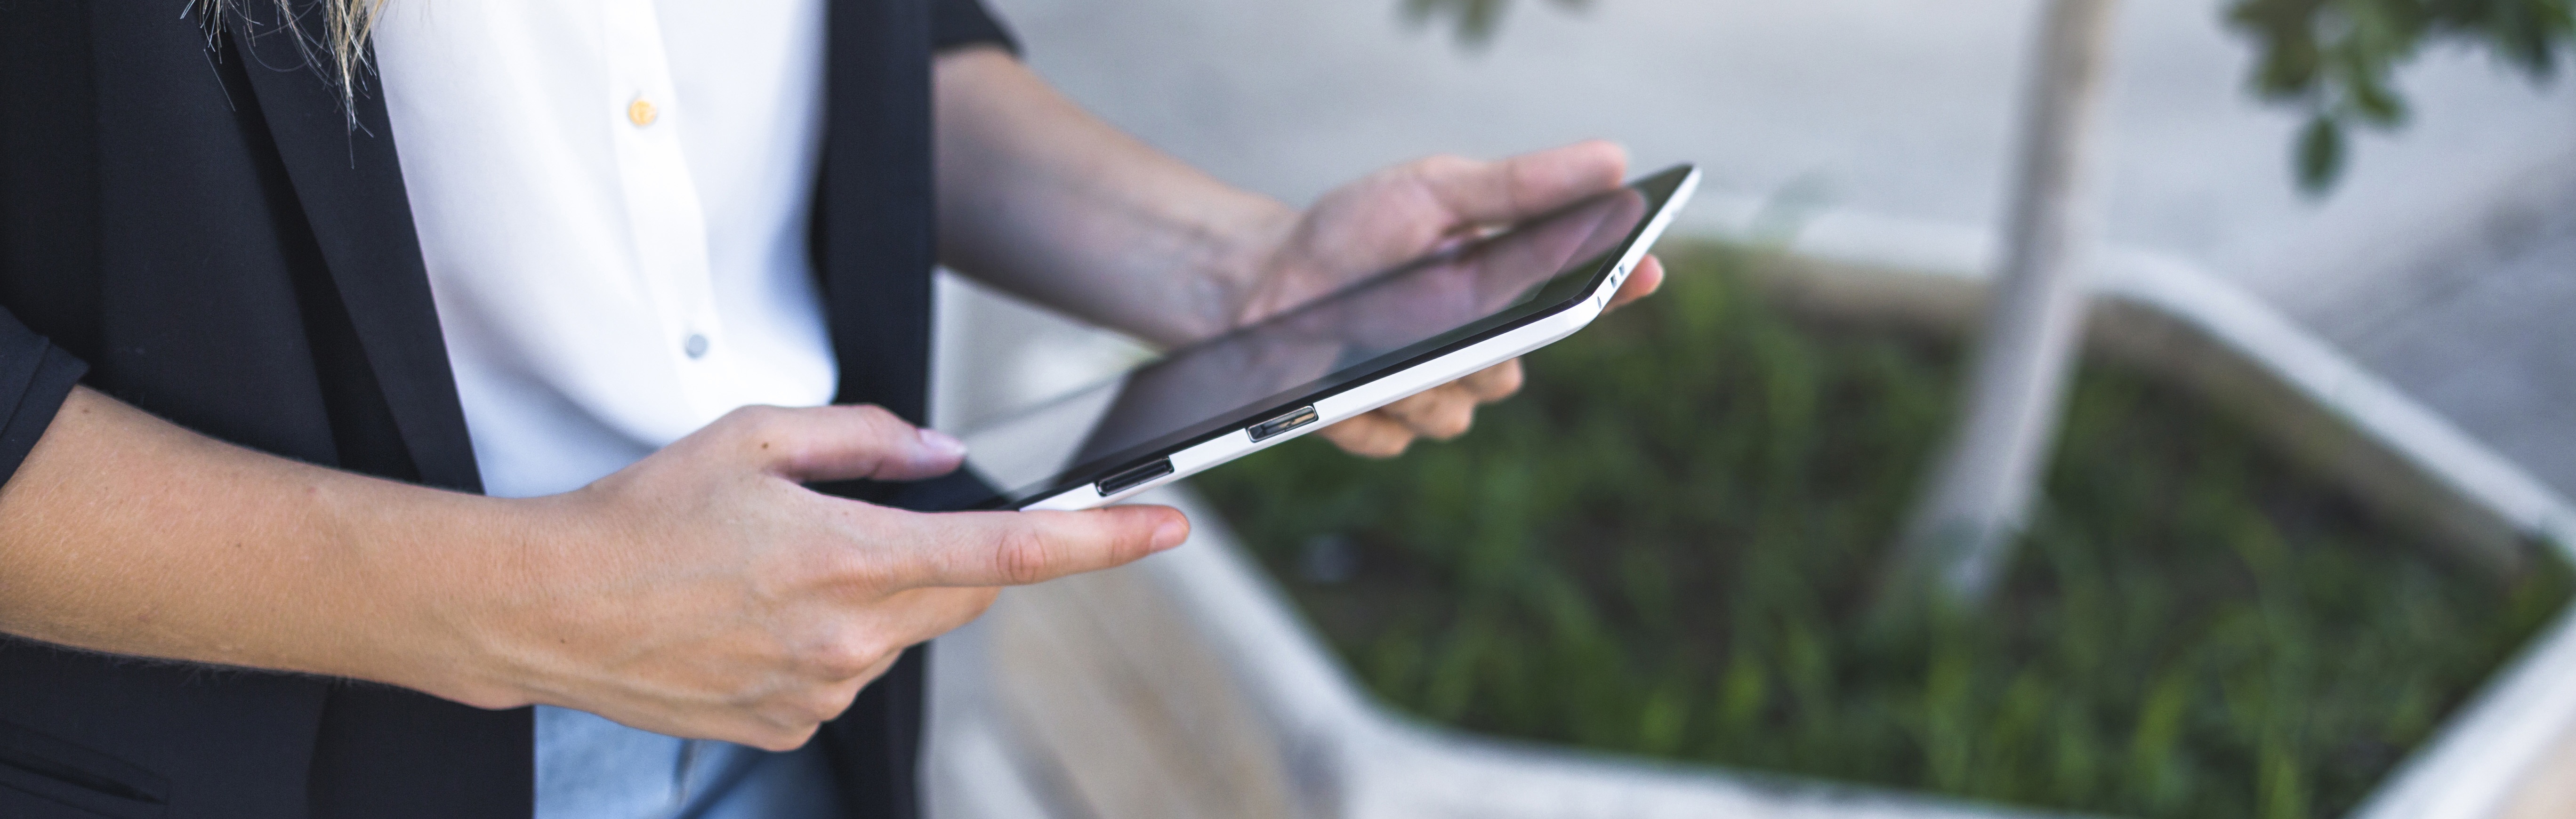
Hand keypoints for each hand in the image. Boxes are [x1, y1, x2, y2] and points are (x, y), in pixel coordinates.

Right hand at [432, 405, 1186, 749]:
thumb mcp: (753, 437)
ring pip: (906, 631)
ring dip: (880, 593)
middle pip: (969, 591)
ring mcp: (823, 691)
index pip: (1011, 551)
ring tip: (780, 567)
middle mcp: (849, 637)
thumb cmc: (641, 515)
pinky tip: (759, 613)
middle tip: (881, 519)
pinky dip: (834, 636)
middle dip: (956, 552)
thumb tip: (945, 459)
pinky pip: (853, 672)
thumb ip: (868, 441)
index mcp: (849, 558)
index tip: (1167, 527)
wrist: (548, 610)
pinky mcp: (794, 726)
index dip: (1102, 541)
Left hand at [1235, 140, 1666, 456]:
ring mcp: (1430, 395)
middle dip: (1473, 347)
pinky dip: (1362, 408)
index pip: (1581, 296)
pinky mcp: (1381, 430)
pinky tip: (1337, 379)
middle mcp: (1476, 350)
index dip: (1620, 285)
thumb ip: (1519, 187)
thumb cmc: (1352, 232)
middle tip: (1435, 309)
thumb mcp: (1433, 192)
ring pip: (1455, 415)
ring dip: (1413, 379)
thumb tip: (1614, 160)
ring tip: (1366, 339)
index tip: (1644, 269)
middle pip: (1511, 375)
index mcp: (1502, 289)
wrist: (1260, 281)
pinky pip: (1395, 438)